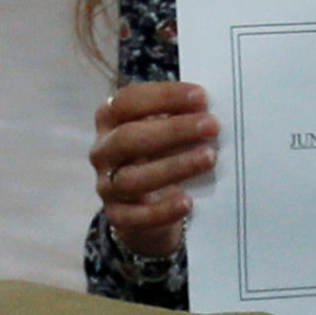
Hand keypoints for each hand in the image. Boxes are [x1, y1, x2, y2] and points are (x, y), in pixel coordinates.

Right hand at [89, 80, 216, 258]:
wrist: (147, 204)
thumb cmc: (160, 154)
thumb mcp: (165, 132)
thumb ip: (181, 118)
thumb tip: (210, 112)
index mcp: (110, 119)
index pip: (128, 101)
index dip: (163, 97)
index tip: (202, 97)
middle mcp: (103, 150)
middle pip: (129, 137)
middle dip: (173, 130)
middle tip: (212, 125)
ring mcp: (106, 185)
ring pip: (133, 178)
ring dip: (173, 166)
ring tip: (208, 158)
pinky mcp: (117, 216)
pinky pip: (136, 217)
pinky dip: (162, 210)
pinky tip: (187, 202)